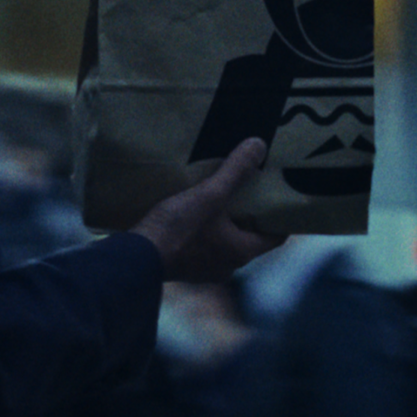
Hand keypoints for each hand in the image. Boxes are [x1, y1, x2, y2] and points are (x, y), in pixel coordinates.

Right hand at [130, 138, 285, 282]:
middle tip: (246, 194)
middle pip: (248, 239)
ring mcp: (205, 271)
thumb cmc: (178, 229)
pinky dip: (203, 236)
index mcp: (242, 251)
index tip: (278, 200)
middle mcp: (228, 266)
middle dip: (247, 218)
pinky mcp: (184, 270)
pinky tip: (191, 219)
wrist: (137, 258)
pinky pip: (202, 250)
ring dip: (222, 227)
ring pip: (223, 245)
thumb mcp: (209, 195)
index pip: (275, 237)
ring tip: (216, 203)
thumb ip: (235, 171)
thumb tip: (259, 146)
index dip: (279, 219)